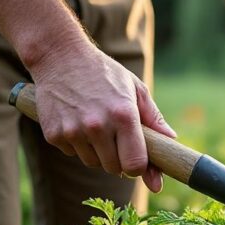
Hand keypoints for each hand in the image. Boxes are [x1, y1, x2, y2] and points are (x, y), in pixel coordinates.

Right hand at [29, 40, 175, 192]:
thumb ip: (154, 118)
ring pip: (93, 163)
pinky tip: (77, 122)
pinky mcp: (53, 134)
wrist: (59, 56)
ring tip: (96, 127)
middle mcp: (98, 126)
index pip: (135, 165)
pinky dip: (78, 145)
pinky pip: (72, 154)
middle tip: (117, 140)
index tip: (138, 161)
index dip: (139, 168)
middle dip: (119, 160)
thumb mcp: (134, 88)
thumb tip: (171, 140)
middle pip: (114, 168)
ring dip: (98, 153)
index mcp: (123, 115)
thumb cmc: (104, 72)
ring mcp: (73, 131)